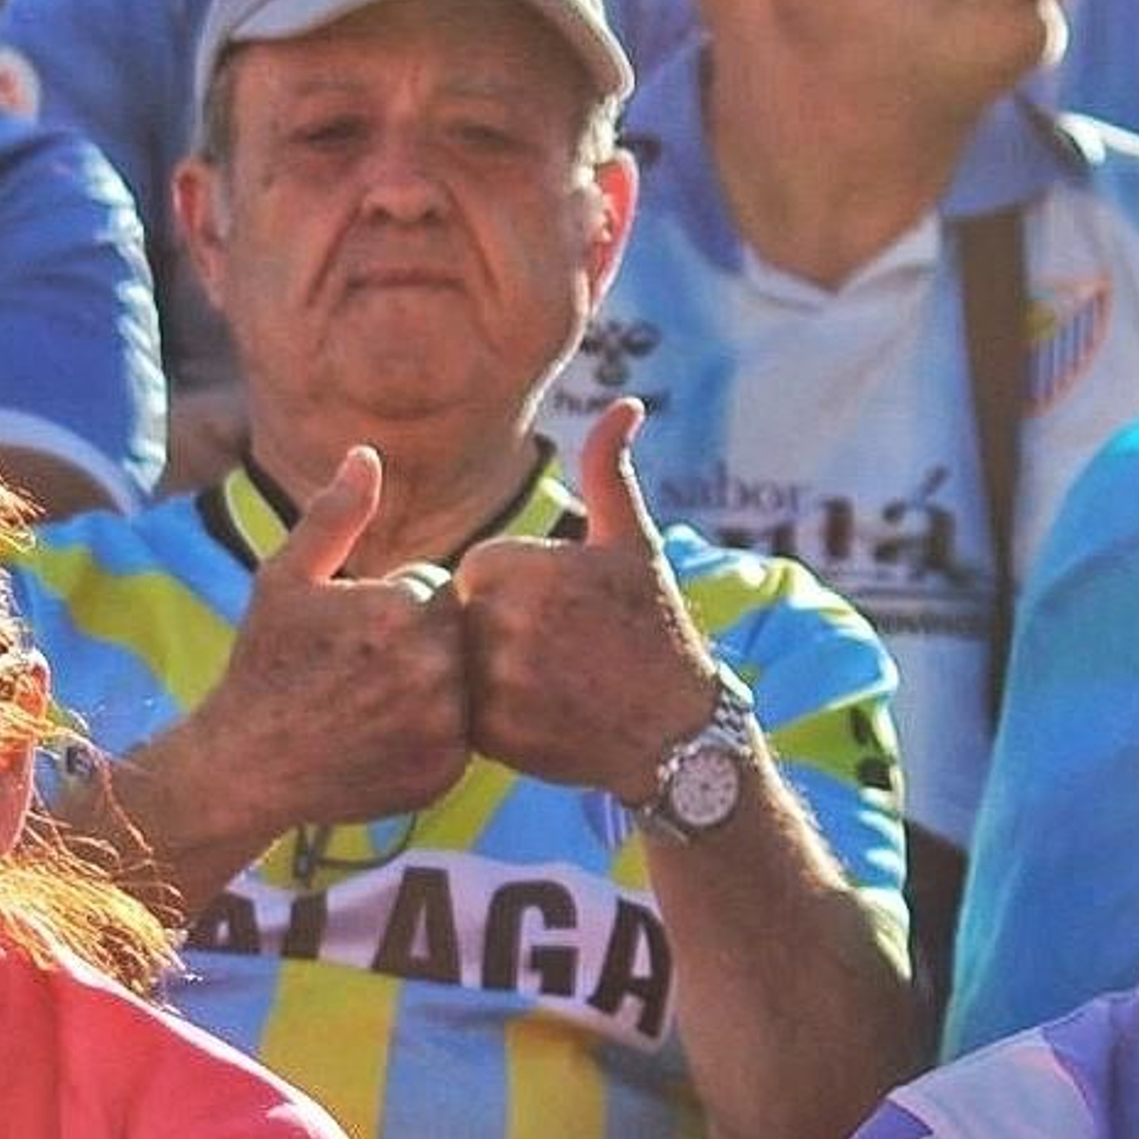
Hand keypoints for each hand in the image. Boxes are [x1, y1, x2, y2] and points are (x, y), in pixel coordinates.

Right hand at [203, 445, 469, 823]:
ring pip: (463, 686)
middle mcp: (436, 665)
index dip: (389, 607)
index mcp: (407, 606)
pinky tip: (381, 741)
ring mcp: (446, 724)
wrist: (246, 765)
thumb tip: (368, 454)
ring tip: (369, 706)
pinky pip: (462, 738)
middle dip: (416, 646)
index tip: (349, 636)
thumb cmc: (264, 664)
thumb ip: (335, 516)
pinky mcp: (448, 771)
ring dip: (430, 691)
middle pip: (454, 636)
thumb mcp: (286, 579)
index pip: (433, 587)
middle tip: (359, 675)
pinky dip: (431, 739)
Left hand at [455, 399, 717, 802]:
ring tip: (553, 687)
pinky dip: (494, 719)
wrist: (679, 733)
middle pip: (461, 618)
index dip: (519, 592)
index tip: (564, 613)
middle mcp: (496, 619)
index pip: (476, 571)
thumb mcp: (634, 544)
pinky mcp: (489, 734)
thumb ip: (610, 470)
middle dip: (500, 634)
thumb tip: (627, 404)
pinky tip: (543, 719)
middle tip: (561, 656)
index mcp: (513, 563)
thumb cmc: (654, 629)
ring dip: (492, 677)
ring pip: (459, 667)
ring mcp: (490, 679)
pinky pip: (463, 716)